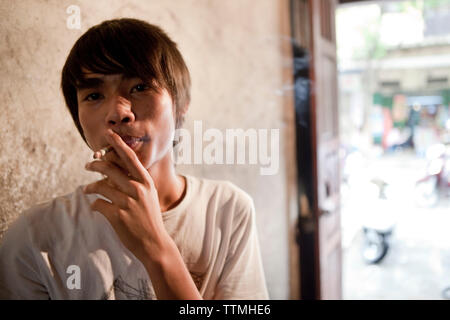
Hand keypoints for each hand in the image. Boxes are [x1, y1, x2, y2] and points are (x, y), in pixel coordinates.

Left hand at [83, 129, 168, 261]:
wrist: (154, 242)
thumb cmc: (149, 218)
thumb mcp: (149, 196)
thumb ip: (136, 182)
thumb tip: (115, 170)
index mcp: (146, 182)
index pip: (129, 157)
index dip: (118, 144)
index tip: (109, 134)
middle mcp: (137, 189)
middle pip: (109, 168)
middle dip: (95, 164)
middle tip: (88, 164)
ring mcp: (127, 202)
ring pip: (100, 186)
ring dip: (90, 186)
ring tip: (86, 189)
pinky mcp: (117, 215)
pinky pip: (97, 203)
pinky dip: (94, 204)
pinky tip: (95, 206)